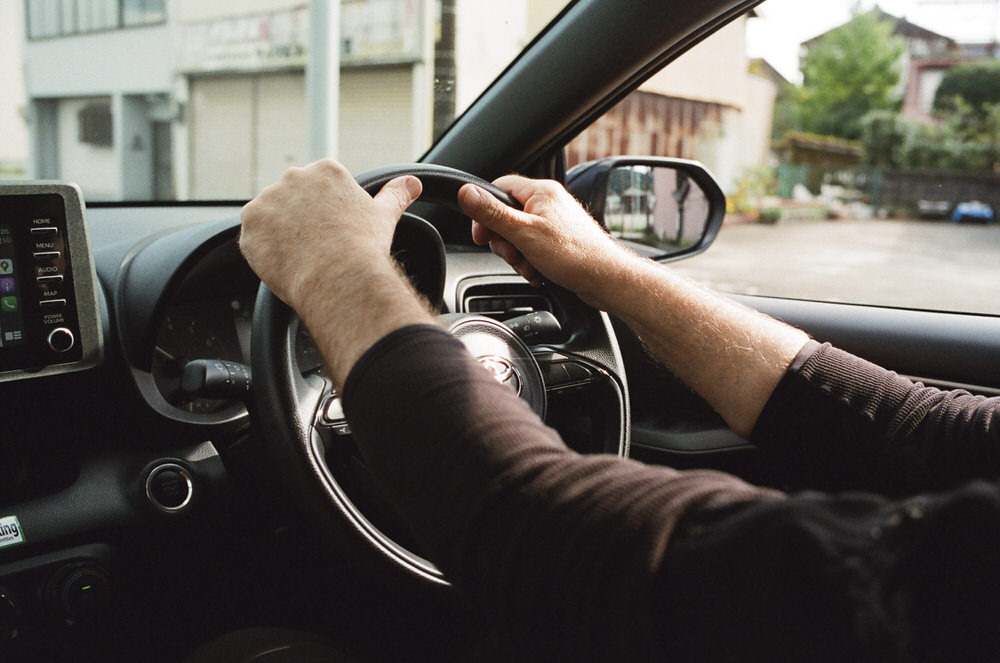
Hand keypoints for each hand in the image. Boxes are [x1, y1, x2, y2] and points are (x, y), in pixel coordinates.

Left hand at [239, 158, 421, 308]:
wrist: (339, 277)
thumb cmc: (364, 246)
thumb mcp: (384, 215)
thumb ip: (395, 194)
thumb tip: (412, 183)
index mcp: (325, 171)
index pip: (319, 188)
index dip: (326, 213)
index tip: (333, 231)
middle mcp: (292, 178)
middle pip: (292, 199)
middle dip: (301, 220)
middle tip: (319, 246)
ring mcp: (267, 202)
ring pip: (271, 218)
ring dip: (281, 234)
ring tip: (303, 257)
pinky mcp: (249, 228)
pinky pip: (254, 239)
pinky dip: (266, 252)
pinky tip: (287, 264)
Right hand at [458, 175, 635, 308]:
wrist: (607, 279)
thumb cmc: (574, 255)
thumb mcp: (524, 233)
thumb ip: (492, 213)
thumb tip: (465, 192)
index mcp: (540, 192)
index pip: (498, 188)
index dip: (484, 211)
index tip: (482, 234)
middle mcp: (548, 202)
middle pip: (505, 215)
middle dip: (503, 241)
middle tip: (512, 254)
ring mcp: (554, 222)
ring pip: (517, 235)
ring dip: (517, 255)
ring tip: (529, 266)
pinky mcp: (558, 240)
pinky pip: (532, 247)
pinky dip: (529, 262)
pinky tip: (538, 271)